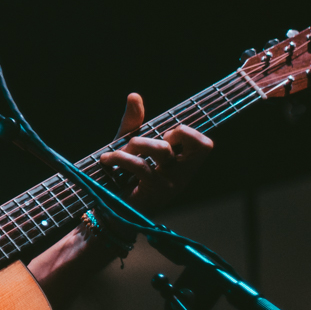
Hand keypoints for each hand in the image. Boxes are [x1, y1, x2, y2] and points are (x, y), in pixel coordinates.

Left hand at [97, 93, 212, 209]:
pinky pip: (140, 165)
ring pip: (163, 149)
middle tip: (159, 140)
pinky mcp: (153, 193)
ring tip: (116, 152)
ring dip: (136, 143)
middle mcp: (182, 175)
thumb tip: (134, 95)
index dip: (187, 132)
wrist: (109, 214)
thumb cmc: (121, 179)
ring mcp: (171, 185)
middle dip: (179, 133)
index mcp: (181, 165)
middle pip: (203, 146)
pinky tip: (105, 160)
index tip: (164, 135)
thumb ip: (133, 123)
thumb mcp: (128, 147)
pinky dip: (118, 157)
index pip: (204, 145)